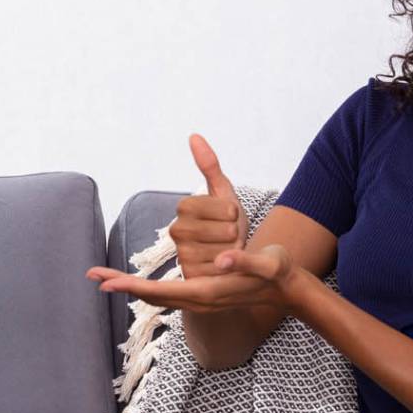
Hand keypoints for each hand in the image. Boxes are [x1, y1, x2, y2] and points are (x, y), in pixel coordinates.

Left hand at [87, 244, 305, 315]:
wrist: (289, 288)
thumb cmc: (279, 271)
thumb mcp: (268, 263)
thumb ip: (246, 262)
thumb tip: (220, 261)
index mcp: (209, 293)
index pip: (162, 292)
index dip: (133, 287)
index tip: (107, 281)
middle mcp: (200, 301)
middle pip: (153, 297)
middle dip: (123, 286)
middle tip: (92, 275)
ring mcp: (201, 301)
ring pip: (158, 297)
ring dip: (132, 288)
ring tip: (105, 278)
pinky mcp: (203, 296)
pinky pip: (168, 295)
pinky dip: (147, 289)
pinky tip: (137, 285)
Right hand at [171, 134, 247, 279]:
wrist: (230, 254)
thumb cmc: (227, 221)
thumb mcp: (223, 193)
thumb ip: (209, 165)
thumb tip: (194, 135)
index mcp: (185, 207)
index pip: (224, 208)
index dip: (234, 212)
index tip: (229, 216)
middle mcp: (177, 231)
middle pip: (224, 230)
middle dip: (236, 232)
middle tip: (230, 235)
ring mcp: (182, 255)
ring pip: (224, 250)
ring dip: (234, 251)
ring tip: (228, 249)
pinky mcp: (191, 276)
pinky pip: (222, 270)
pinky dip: (229, 268)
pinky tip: (225, 265)